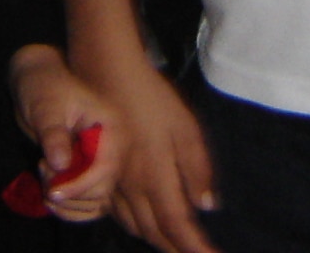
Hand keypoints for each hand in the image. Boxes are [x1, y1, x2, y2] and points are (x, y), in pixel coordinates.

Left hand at [8, 45, 119, 222]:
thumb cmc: (43, 88)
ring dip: (66, 201)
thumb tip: (61, 165)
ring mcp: (101, 163)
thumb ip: (54, 135)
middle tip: (43, 169)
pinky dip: (67, 208)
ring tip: (44, 174)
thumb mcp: (46, 108)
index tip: (52, 189)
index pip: (106, 168)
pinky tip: (48, 194)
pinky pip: (87, 205)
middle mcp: (111, 148)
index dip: (80, 184)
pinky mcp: (89, 173)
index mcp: (110, 128)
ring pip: (94, 203)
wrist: (35, 83)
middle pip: (101, 190)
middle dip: (68, 190)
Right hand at [93, 59, 217, 252]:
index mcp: (155, 177)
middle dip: (176, 249)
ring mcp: (113, 183)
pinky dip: (136, 226)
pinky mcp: (102, 174)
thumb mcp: (184, 127)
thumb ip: (198, 168)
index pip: (177, 226)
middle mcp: (131, 188)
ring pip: (135, 226)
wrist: (108, 74)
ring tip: (175, 245)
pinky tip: (145, 223)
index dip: (194, 247)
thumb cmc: (152, 98)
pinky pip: (118, 214)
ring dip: (157, 240)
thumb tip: (207, 206)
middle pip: (154, 232)